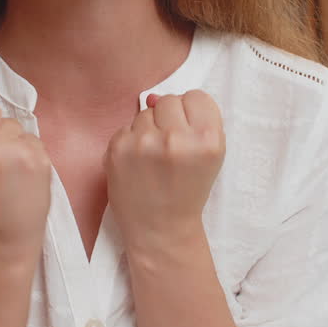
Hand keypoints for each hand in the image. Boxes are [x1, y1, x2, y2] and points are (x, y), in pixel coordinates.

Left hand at [105, 90, 225, 252]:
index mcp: (207, 140)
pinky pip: (126, 127)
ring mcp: (144, 144)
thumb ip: (194, 120)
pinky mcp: (118, 149)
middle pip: (169, 100)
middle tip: (171, 147)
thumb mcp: (209, 157)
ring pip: (145, 112)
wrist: (160, 229)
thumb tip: (154, 97)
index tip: (189, 132)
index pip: (196, 96)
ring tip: (153, 158)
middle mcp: (176, 139)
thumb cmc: (187, 191)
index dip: (192, 113)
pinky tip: (138, 164)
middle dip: (169, 119)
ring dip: (148, 129)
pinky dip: (131, 141)